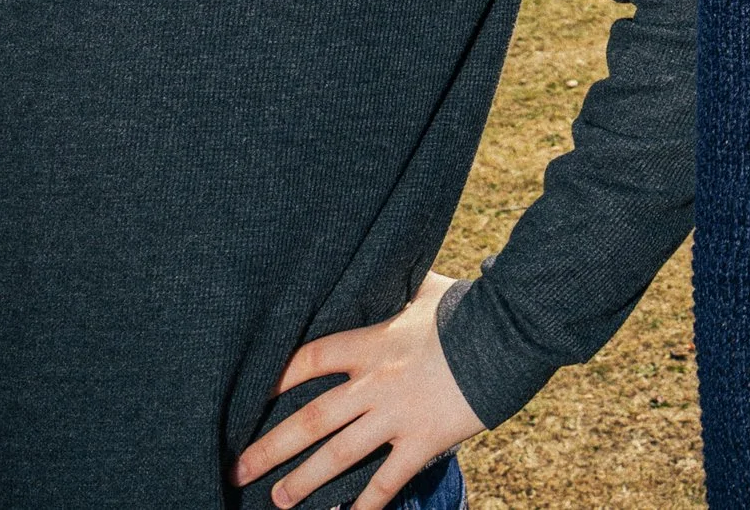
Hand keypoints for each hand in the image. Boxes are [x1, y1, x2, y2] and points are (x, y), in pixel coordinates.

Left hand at [233, 272, 483, 509]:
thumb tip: (388, 264)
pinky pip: (388, 480)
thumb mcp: (427, 289)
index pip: (307, 360)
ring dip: (304, 479)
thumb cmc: (470, 306)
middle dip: (270, 448)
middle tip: (237, 470)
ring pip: (339, 453)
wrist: (511, 331)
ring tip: (276, 500)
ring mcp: (398, 414)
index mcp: (371, 342)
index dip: (275, 379)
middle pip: (311, 419)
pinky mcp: (425, 439)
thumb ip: (399, 288)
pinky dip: (365, 504)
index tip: (248, 397)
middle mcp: (375, 382)